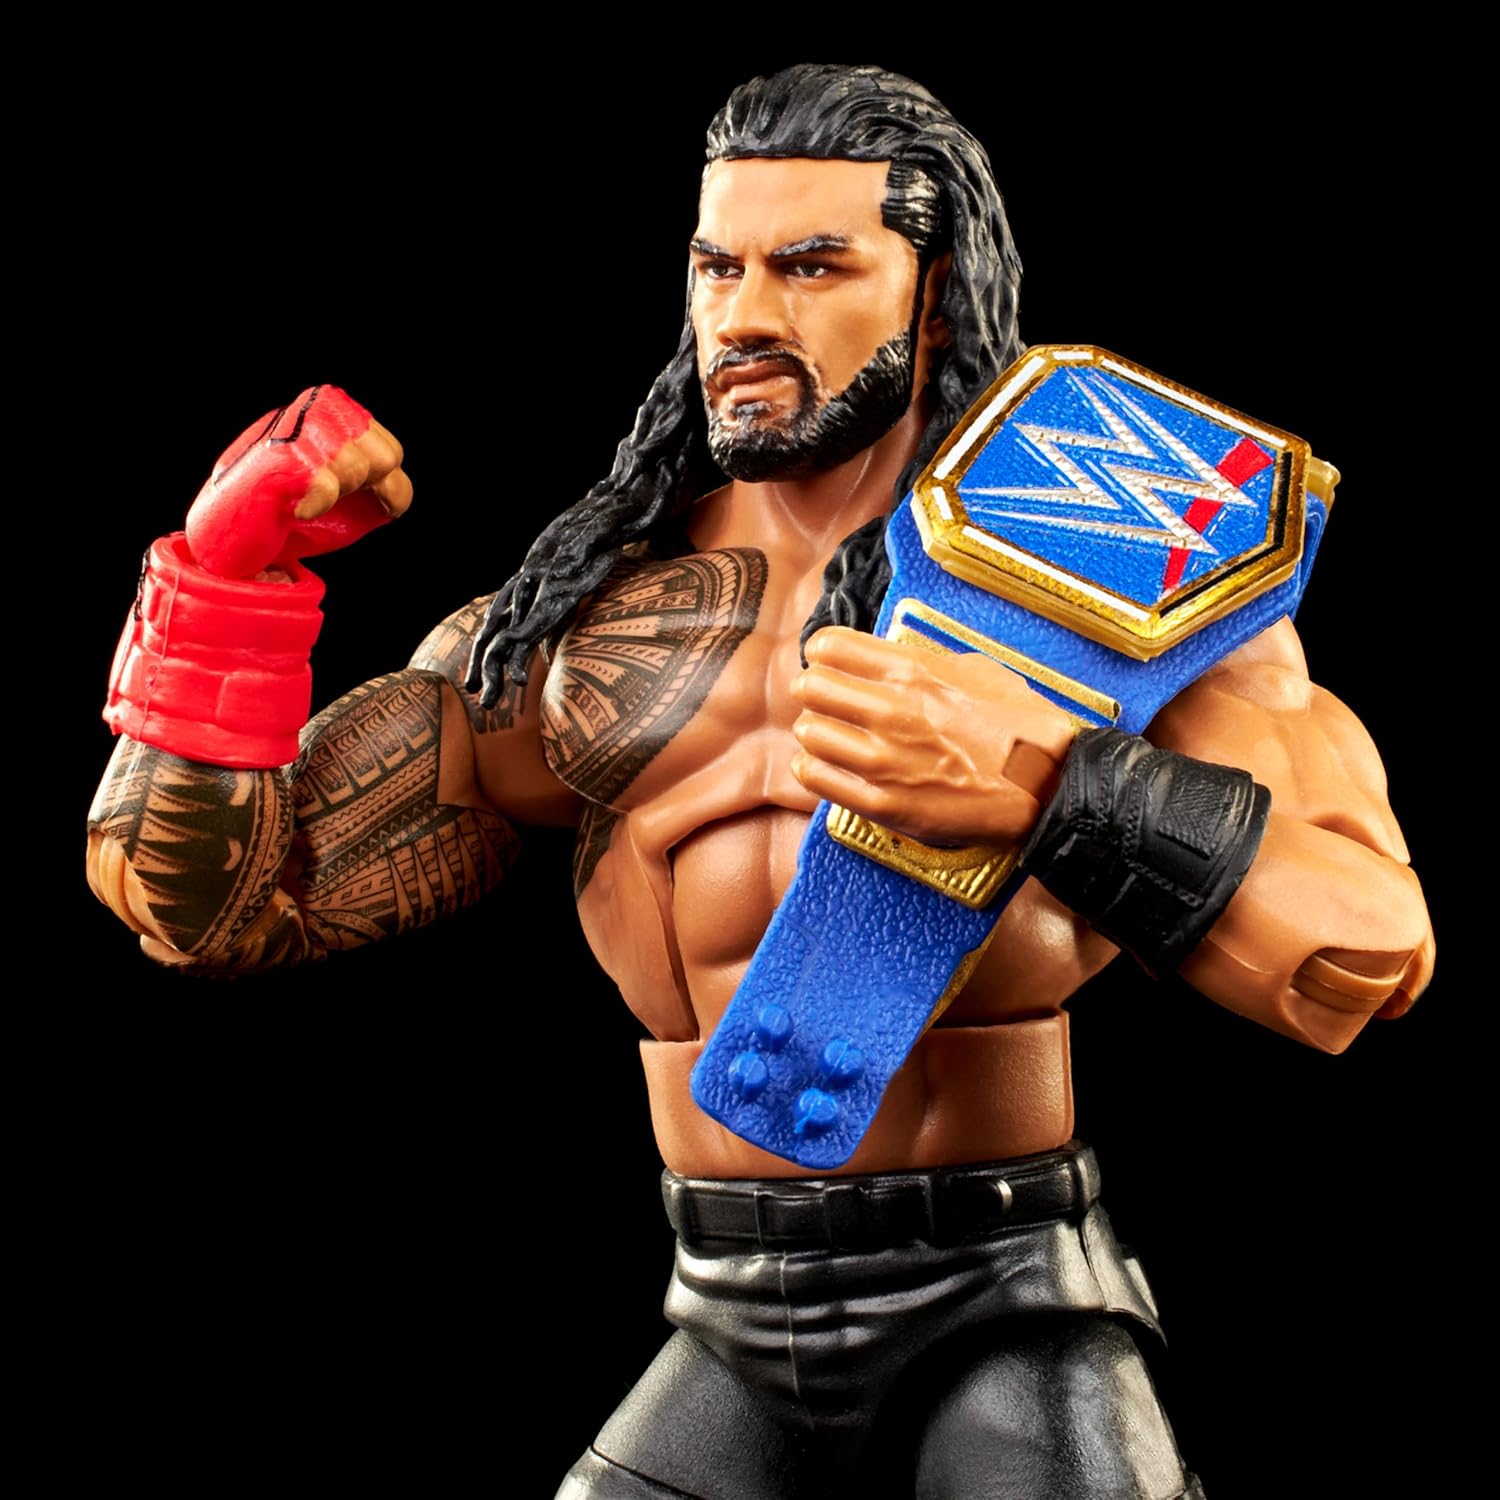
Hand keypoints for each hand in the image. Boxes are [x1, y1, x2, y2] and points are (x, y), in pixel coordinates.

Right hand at [185, 386, 412, 577]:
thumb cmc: (290, 514)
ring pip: (360, 468)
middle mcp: (317, 406)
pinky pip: (326, 483)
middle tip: (323, 499)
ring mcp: (296, 424)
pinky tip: (293, 505)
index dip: (383, 490)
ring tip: (302, 498)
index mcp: (335, 411)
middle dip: (363, 493)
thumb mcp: (352, 502)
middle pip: (386, 457)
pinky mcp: (277, 450)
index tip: (351, 502)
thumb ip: (386, 489)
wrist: (230, 536)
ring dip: (336, 499)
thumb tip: (396, 486)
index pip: (392, 451)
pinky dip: (315, 507)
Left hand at [790, 627, 1075, 846]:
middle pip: (808, 688)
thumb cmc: (1019, 727)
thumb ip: (922, 661)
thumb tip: (888, 657)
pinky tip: (831, 766)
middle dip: (815, 692)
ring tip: (834, 738)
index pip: (827, 647)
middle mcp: (889, 710)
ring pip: (808, 732)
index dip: (822, 655)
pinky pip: (815, 777)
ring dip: (817, 733)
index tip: (828, 664)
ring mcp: (882, 759)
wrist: (1046, 785)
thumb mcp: (976, 669)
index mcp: (911, 670)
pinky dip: (815, 769)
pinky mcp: (880, 803)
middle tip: (829, 703)